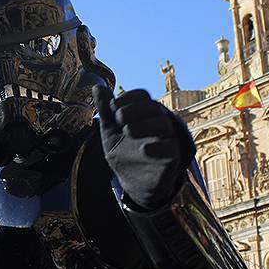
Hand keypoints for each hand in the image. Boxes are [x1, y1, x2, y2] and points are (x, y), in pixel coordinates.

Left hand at [93, 86, 194, 209]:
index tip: (112, 108)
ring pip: (163, 124)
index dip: (126, 98)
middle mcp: (158, 122)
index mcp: (144, 113)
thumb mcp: (110, 132)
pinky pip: (170, 148)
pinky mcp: (171, 157)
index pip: (141, 95)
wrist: (133, 182)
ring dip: (143, 125)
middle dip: (133, 109)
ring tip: (127, 131)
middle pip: (153, 106)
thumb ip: (106, 111)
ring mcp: (166, 139)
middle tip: (119, 120)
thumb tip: (97, 86)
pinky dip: (157, 146)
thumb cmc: (124, 152)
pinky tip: (143, 148)